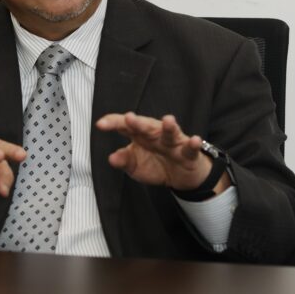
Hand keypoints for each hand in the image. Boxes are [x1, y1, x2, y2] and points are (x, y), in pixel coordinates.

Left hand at [96, 112, 226, 191]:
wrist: (180, 176)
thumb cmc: (156, 165)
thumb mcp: (135, 166)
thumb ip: (124, 160)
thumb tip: (112, 158)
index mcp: (140, 136)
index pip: (125, 126)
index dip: (113, 123)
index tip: (101, 125)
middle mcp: (156, 135)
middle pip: (147, 126)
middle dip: (139, 122)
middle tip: (129, 118)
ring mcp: (173, 142)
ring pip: (170, 133)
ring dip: (169, 127)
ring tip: (168, 120)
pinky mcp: (188, 152)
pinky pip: (190, 148)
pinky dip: (193, 144)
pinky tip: (194, 140)